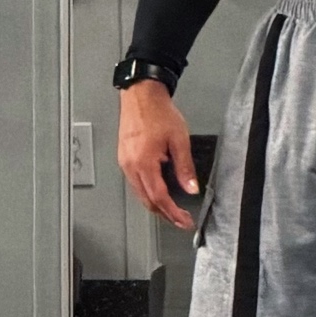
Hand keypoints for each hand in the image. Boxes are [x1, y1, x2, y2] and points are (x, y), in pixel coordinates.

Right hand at [117, 80, 198, 230]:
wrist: (141, 95)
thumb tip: (191, 188)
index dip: (172, 212)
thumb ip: (185, 167)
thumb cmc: (158, 112)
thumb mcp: (179, 139)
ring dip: (155, 204)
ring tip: (172, 210)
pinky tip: (159, 192)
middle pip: (146, 200)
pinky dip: (147, 192)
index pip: (159, 197)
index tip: (183, 221)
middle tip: (180, 220)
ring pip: (139, 193)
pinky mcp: (124, 158)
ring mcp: (125, 163)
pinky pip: (135, 183)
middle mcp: (131, 166)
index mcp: (144, 162)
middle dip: (164, 214)